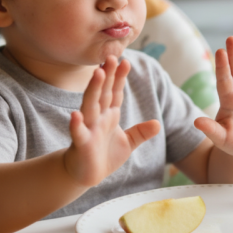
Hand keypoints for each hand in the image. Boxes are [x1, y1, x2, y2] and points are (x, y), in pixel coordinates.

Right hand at [63, 56, 159, 186]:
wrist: (86, 175)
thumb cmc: (104, 156)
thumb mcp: (128, 143)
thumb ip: (141, 132)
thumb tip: (157, 123)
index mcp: (109, 115)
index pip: (116, 92)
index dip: (120, 77)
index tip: (125, 61)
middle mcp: (98, 118)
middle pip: (103, 93)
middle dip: (108, 75)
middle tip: (112, 56)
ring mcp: (89, 129)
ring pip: (90, 106)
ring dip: (94, 90)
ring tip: (98, 73)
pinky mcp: (81, 144)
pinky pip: (78, 132)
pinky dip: (76, 124)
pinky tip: (75, 115)